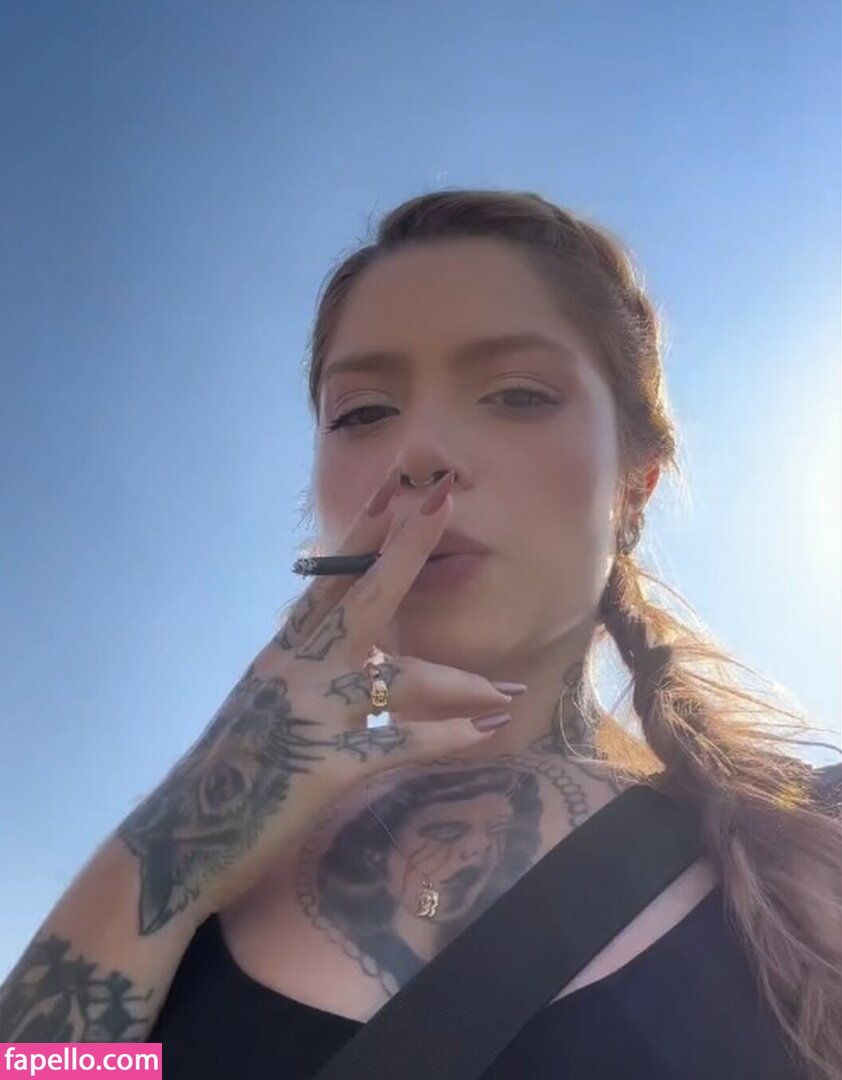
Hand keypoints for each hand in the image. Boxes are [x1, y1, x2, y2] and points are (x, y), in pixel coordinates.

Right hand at [117, 468, 521, 931]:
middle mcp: (298, 668)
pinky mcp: (326, 763)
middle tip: (443, 500)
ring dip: (465, 684)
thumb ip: (305, 666)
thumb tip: (348, 645)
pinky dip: (447, 737)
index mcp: (283, 651)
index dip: (364, 533)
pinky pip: (400, 742)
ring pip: (403, 677)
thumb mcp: (264, 700)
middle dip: (408, 547)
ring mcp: (312, 711)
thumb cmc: (229, 771)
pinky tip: (485, 732)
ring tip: (510, 692)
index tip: (394, 492)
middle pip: (363, 595)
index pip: (328, 579)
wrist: (184, 835)